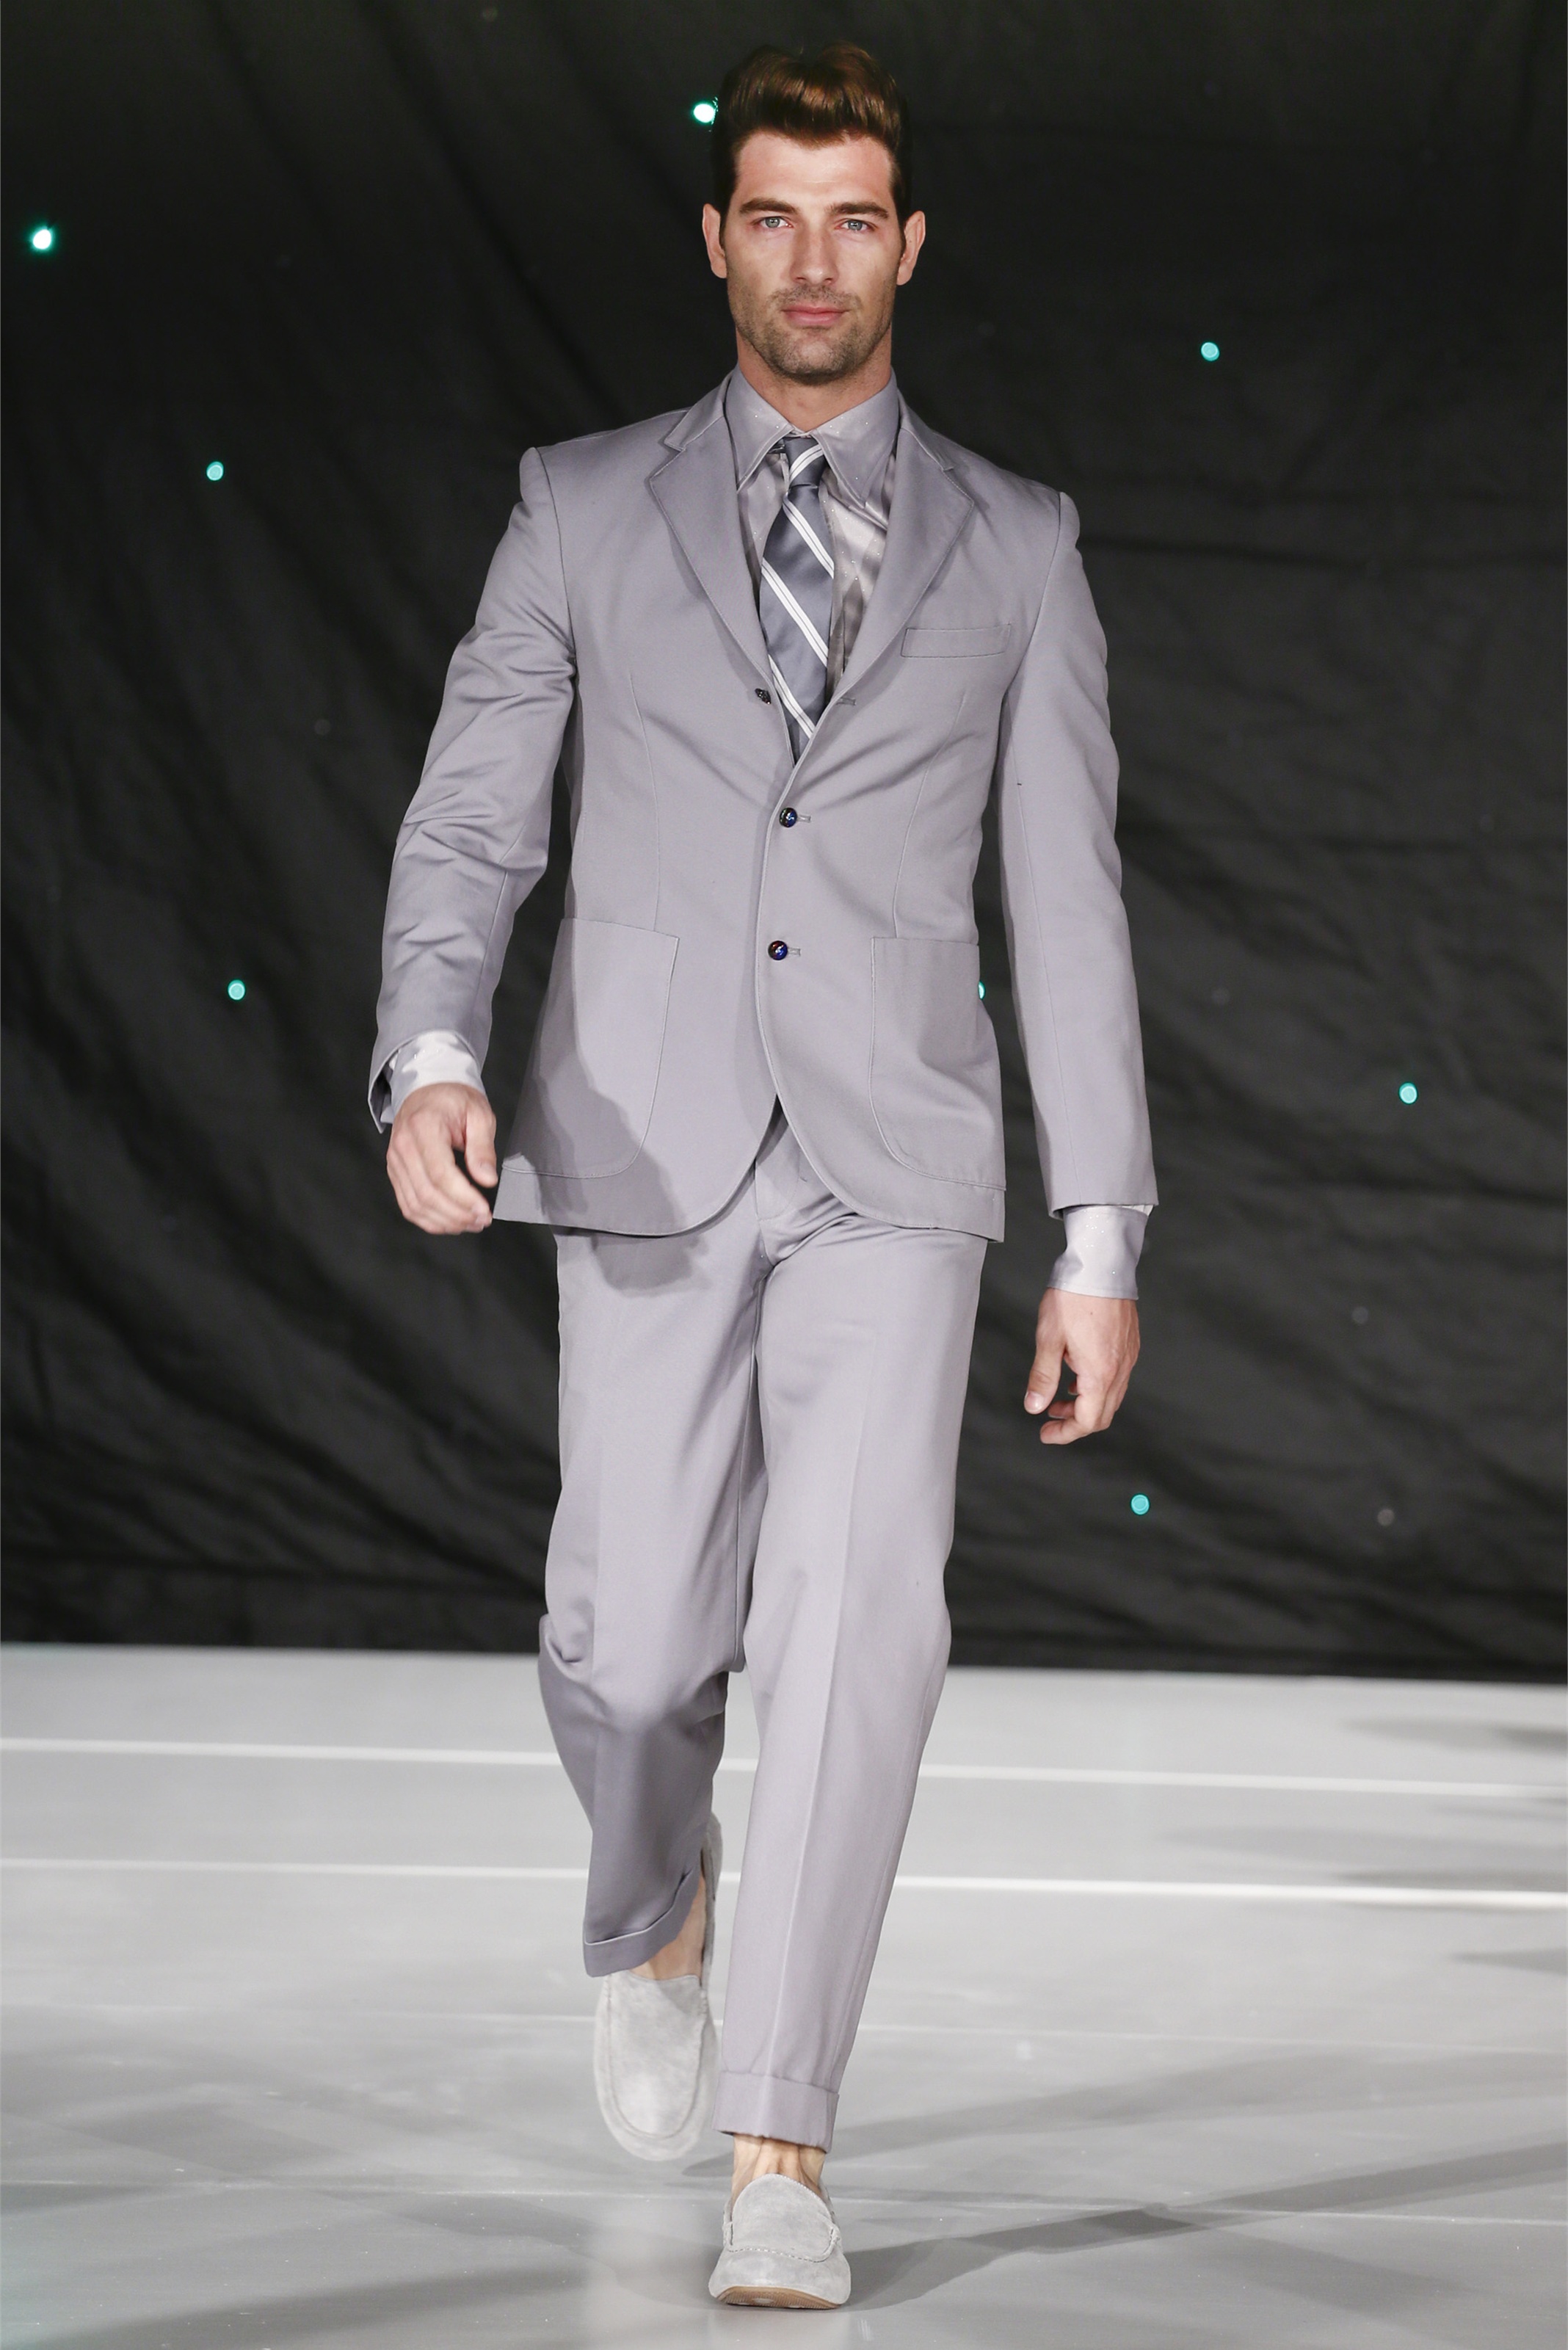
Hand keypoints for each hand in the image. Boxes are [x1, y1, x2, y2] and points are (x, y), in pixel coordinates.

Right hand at [386, 1083, 496, 1234]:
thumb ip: (483, 1148)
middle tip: (482, 1220)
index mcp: (424, 1127)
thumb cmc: (453, 1100)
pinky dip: (429, 1220)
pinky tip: (451, 1222)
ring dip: (445, 1221)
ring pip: (416, 1205)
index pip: (440, 1173)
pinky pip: (408, 1205)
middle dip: (458, 1214)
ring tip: (471, 1223)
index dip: (463, 1198)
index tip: (484, 1210)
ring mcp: (396, 1162)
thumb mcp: (479, 1114)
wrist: (427, 1090)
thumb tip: (487, 1180)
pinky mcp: (396, 1173)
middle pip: (427, 1194)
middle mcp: (404, 1146)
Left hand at [1024, 1289, 1139, 1444]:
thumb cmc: (1074, 1296)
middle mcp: (1120, 1369)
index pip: (1087, 1421)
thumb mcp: (1049, 1339)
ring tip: (1061, 1396)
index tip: (1046, 1433)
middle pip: (1102, 1414)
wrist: (1101, 1264)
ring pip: (1111, 1396)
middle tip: (1051, 1418)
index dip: (1065, 1433)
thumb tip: (1035, 1406)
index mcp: (1100, 1374)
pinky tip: (1077, 1373)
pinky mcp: (1130, 1344)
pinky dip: (1096, 1385)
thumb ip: (1042, 1376)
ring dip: (1085, 1403)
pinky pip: (1117, 1377)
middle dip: (1075, 1421)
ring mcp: (1128, 1356)